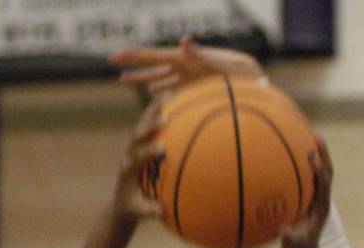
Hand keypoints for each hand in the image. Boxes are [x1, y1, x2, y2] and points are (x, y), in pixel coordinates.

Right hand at [109, 35, 264, 93]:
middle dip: (131, 64)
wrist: (253, 78)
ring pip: (159, 76)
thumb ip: (201, 54)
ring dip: (142, 78)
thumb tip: (184, 40)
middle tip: (111, 63)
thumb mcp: (219, 64)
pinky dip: (161, 88)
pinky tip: (153, 91)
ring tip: (123, 80)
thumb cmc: (238, 72)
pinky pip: (173, 87)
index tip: (114, 56)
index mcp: (185, 59)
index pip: (153, 56)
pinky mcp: (196, 85)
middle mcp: (184, 65)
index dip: (133, 56)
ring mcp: (189, 75)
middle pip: (151, 64)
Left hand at [112, 102, 164, 224]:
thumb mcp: (137, 213)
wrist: (121, 204)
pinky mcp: (137, 147)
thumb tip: (160, 211)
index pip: (136, 159)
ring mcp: (132, 149)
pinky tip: (170, 105)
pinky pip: (147, 129)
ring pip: (141, 128)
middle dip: (148, 128)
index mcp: (127, 171)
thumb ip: (147, 211)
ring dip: (151, 114)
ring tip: (166, 99)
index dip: (147, 152)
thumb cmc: (131, 209)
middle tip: (164, 119)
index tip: (162, 149)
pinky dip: (156, 116)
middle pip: (137, 138)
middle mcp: (128, 156)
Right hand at [280, 135, 332, 247]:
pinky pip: (306, 176)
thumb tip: (284, 231)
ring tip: (306, 134)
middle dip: (323, 154)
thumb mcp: (295, 247)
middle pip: (327, 172)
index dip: (319, 171)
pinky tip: (287, 152)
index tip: (311, 157)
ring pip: (319, 172)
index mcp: (321, 208)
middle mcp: (321, 199)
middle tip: (315, 135)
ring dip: (316, 154)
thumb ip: (291, 239)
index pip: (324, 185)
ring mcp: (316, 198)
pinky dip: (301, 163)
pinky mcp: (309, 198)